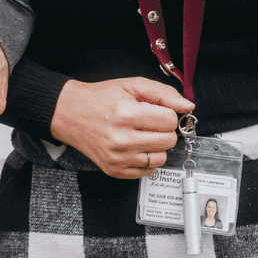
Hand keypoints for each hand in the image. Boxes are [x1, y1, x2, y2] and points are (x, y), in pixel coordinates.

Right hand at [49, 76, 190, 178]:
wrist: (70, 114)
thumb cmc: (99, 99)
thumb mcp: (130, 86)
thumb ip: (163, 93)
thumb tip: (187, 106)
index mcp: (125, 114)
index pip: (169, 120)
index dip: (166, 113)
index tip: (156, 111)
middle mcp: (121, 139)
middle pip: (168, 140)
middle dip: (163, 130)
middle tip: (149, 123)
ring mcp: (118, 157)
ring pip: (161, 158)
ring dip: (157, 146)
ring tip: (142, 135)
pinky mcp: (115, 170)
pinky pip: (148, 171)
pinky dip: (146, 159)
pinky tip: (135, 147)